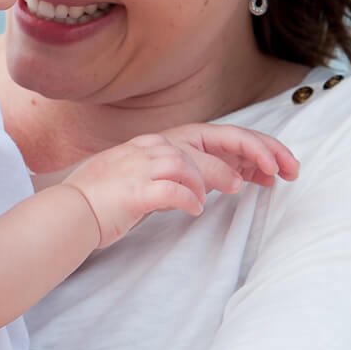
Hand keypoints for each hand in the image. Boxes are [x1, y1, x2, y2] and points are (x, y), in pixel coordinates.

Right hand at [63, 123, 297, 246]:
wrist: (67, 213)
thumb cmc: (108, 200)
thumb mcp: (149, 176)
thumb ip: (184, 172)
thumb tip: (228, 176)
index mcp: (161, 142)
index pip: (216, 136)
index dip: (254, 147)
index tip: (280, 166)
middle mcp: (154, 147)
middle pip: (214, 140)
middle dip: (255, 153)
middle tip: (283, 173)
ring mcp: (142, 166)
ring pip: (192, 162)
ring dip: (218, 175)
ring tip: (238, 189)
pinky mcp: (134, 190)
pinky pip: (170, 190)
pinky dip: (188, 198)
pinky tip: (196, 210)